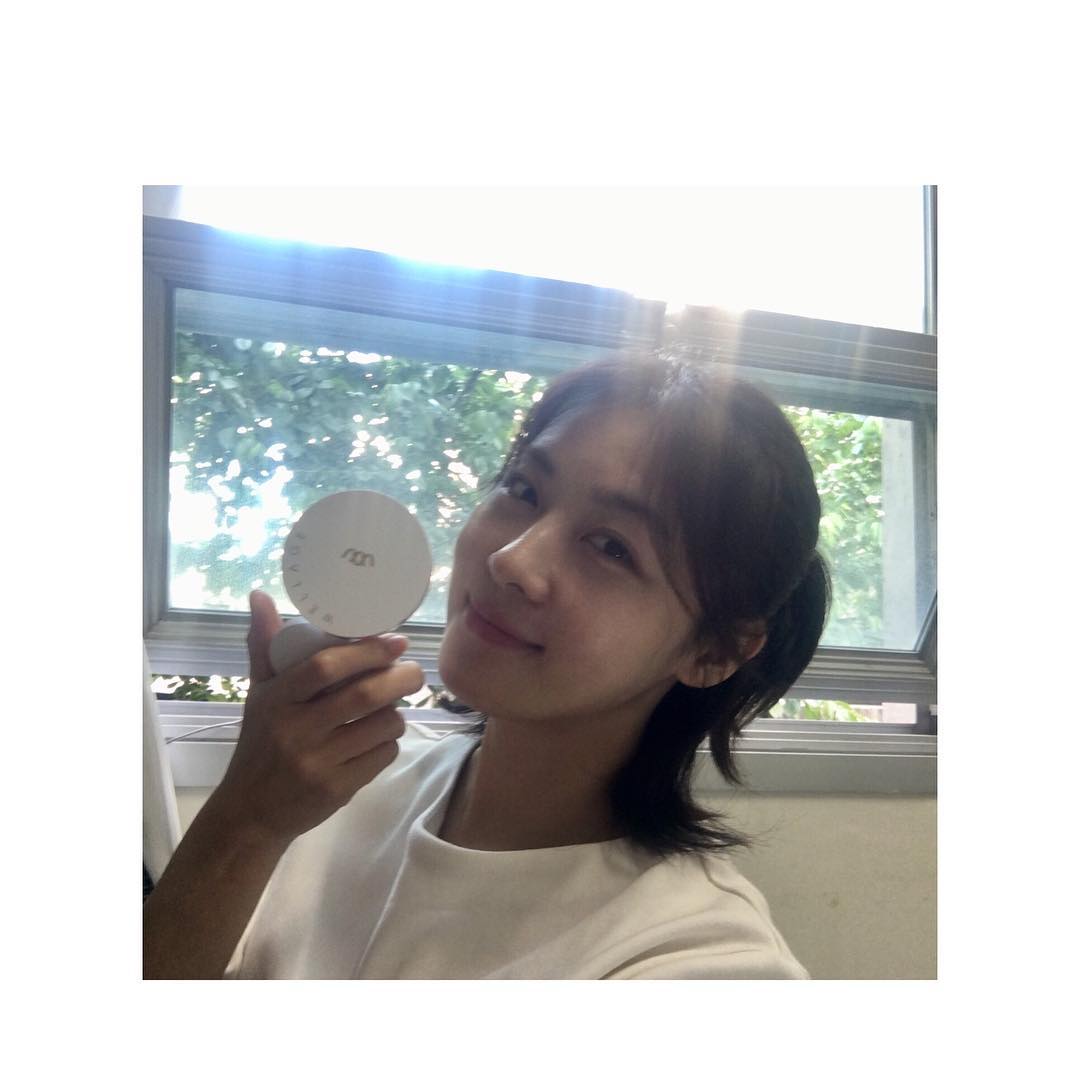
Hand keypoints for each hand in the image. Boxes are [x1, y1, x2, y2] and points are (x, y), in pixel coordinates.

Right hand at [207, 590, 424, 846]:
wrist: (249, 813)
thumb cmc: (260, 743)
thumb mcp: (258, 693)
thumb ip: (265, 645)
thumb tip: (259, 594)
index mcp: (276, 700)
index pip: (324, 666)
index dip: (366, 650)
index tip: (396, 642)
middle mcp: (295, 731)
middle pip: (364, 695)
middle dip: (400, 678)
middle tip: (413, 670)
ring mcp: (317, 764)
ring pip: (382, 725)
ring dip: (397, 711)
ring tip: (392, 705)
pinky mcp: (337, 790)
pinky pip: (383, 755)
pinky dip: (390, 741)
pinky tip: (379, 737)